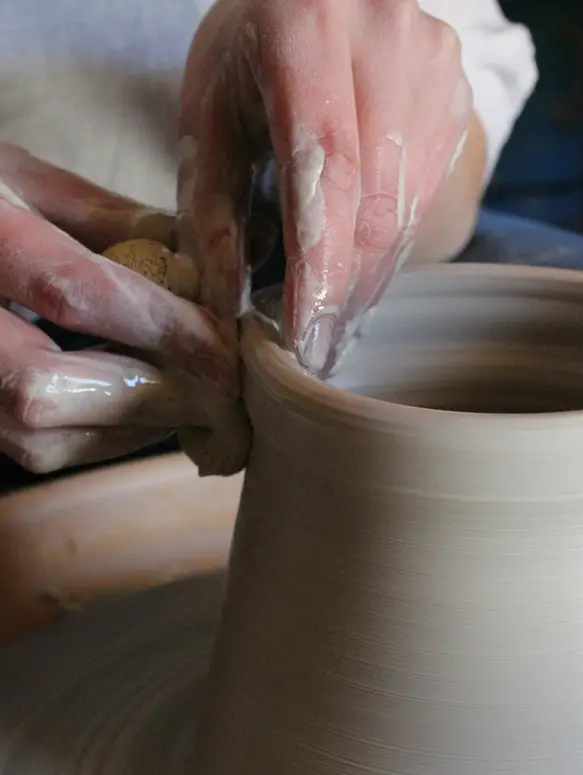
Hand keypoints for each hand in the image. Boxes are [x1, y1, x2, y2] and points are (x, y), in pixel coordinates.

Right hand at [0, 145, 236, 473]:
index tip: (225, 350)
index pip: (75, 291)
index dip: (162, 327)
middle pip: (44, 387)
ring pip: (39, 439)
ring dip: (134, 426)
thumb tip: (205, 268)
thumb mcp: (26, 184)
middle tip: (219, 390)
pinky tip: (142, 407)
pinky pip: (37, 451)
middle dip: (149, 395)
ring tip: (188, 398)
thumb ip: (113, 222)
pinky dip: (105, 437)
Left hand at [179, 0, 471, 374]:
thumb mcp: (210, 112)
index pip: (326, 166)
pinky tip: (364, 262)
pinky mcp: (455, 91)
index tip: (306, 336)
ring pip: (408, 205)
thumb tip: (230, 299)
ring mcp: (432, 62)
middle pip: (376, 198)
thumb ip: (212, 204)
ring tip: (339, 313)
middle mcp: (385, 34)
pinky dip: (393, 240)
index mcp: (307, 23)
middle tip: (321, 344)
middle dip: (347, 287)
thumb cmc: (252, 53)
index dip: (319, 265)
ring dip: (371, 274)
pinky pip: (426, 191)